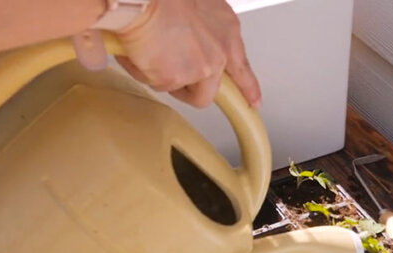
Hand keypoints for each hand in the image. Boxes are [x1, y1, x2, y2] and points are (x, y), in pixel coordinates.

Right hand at [74, 0, 260, 108]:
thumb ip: (205, 33)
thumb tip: (193, 45)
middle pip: (207, 92)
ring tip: (149, 49)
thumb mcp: (200, 7)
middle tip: (170, 73)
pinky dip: (142, 70)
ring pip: (177, 88)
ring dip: (160, 74)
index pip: (242, 70)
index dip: (248, 89)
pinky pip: (155, 84)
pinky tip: (138, 51)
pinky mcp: (175, 79)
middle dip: (187, 88)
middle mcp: (218, 54)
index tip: (254, 102)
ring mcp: (198, 70)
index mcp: (227, 33)